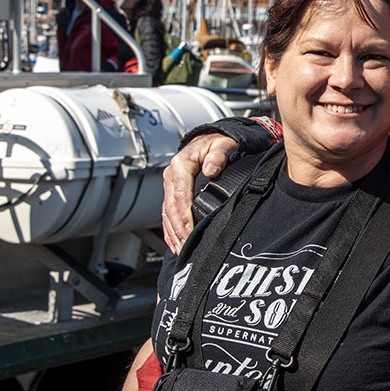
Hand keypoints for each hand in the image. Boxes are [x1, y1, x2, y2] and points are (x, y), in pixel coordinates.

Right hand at [161, 133, 238, 251]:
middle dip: (178, 228)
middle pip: (171, 207)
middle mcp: (171, 175)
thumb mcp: (223, 145)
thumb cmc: (218, 143)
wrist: (210, 140)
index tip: (190, 230)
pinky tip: (174, 243)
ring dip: (173, 232)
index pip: (180, 194)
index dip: (184, 214)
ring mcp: (170, 184)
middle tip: (186, 246)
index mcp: (181, 164)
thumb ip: (218, 156)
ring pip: (166, 212)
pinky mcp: (172, 191)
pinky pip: (166, 213)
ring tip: (180, 249)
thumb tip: (211, 170)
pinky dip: (169, 229)